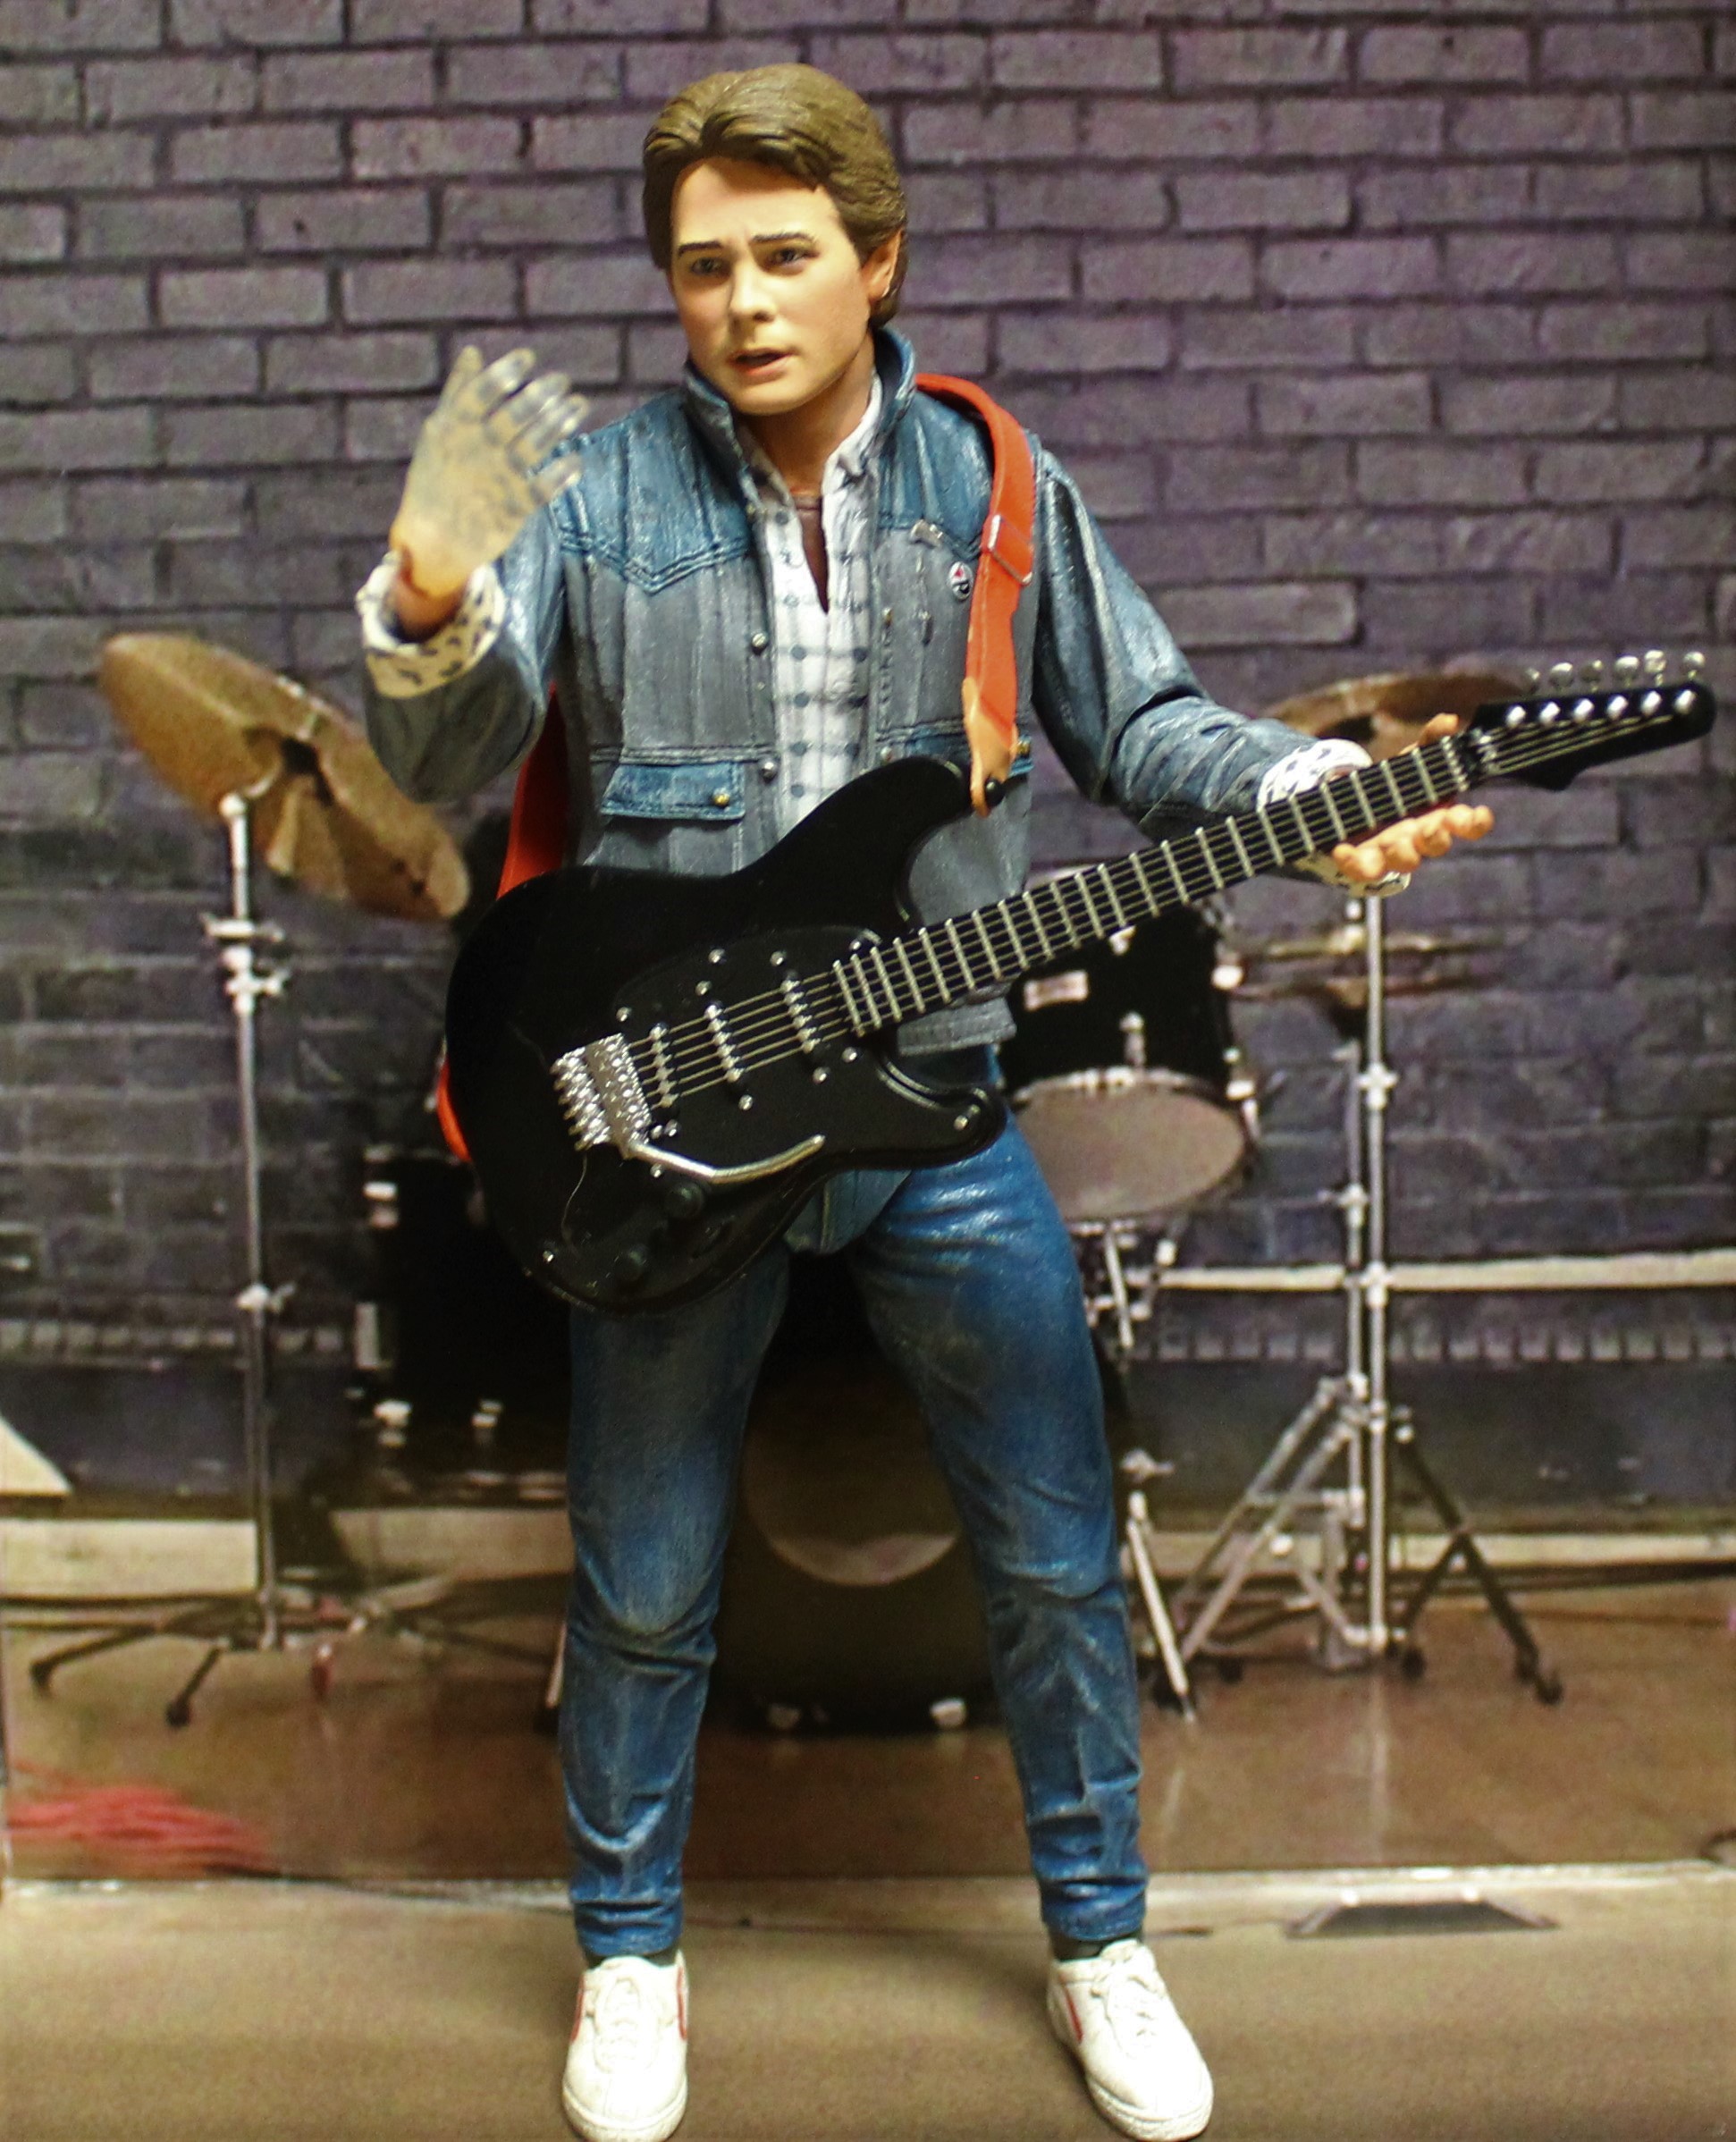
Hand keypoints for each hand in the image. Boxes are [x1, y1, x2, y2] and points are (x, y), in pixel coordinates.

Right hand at [388, 345, 587, 616]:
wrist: (433, 541)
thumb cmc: (437, 478)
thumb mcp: (438, 433)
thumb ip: (458, 393)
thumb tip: (473, 351)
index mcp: (453, 429)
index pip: (479, 396)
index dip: (503, 375)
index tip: (527, 357)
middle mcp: (476, 452)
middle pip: (512, 419)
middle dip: (539, 397)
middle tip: (562, 380)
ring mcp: (496, 481)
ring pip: (532, 448)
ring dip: (558, 425)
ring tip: (579, 405)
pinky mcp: (514, 510)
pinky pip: (543, 489)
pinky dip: (561, 475)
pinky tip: (576, 461)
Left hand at [1327, 713, 1492, 882]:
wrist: (1358, 803)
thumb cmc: (1398, 785)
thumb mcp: (1412, 760)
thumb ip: (1431, 740)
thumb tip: (1448, 720)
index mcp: (1439, 814)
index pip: (1468, 825)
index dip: (1476, 823)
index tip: (1479, 813)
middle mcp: (1420, 837)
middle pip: (1437, 846)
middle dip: (1437, 838)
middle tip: (1430, 827)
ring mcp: (1393, 851)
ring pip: (1405, 863)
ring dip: (1403, 855)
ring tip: (1392, 842)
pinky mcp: (1365, 859)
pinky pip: (1363, 870)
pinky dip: (1353, 862)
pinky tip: (1342, 849)